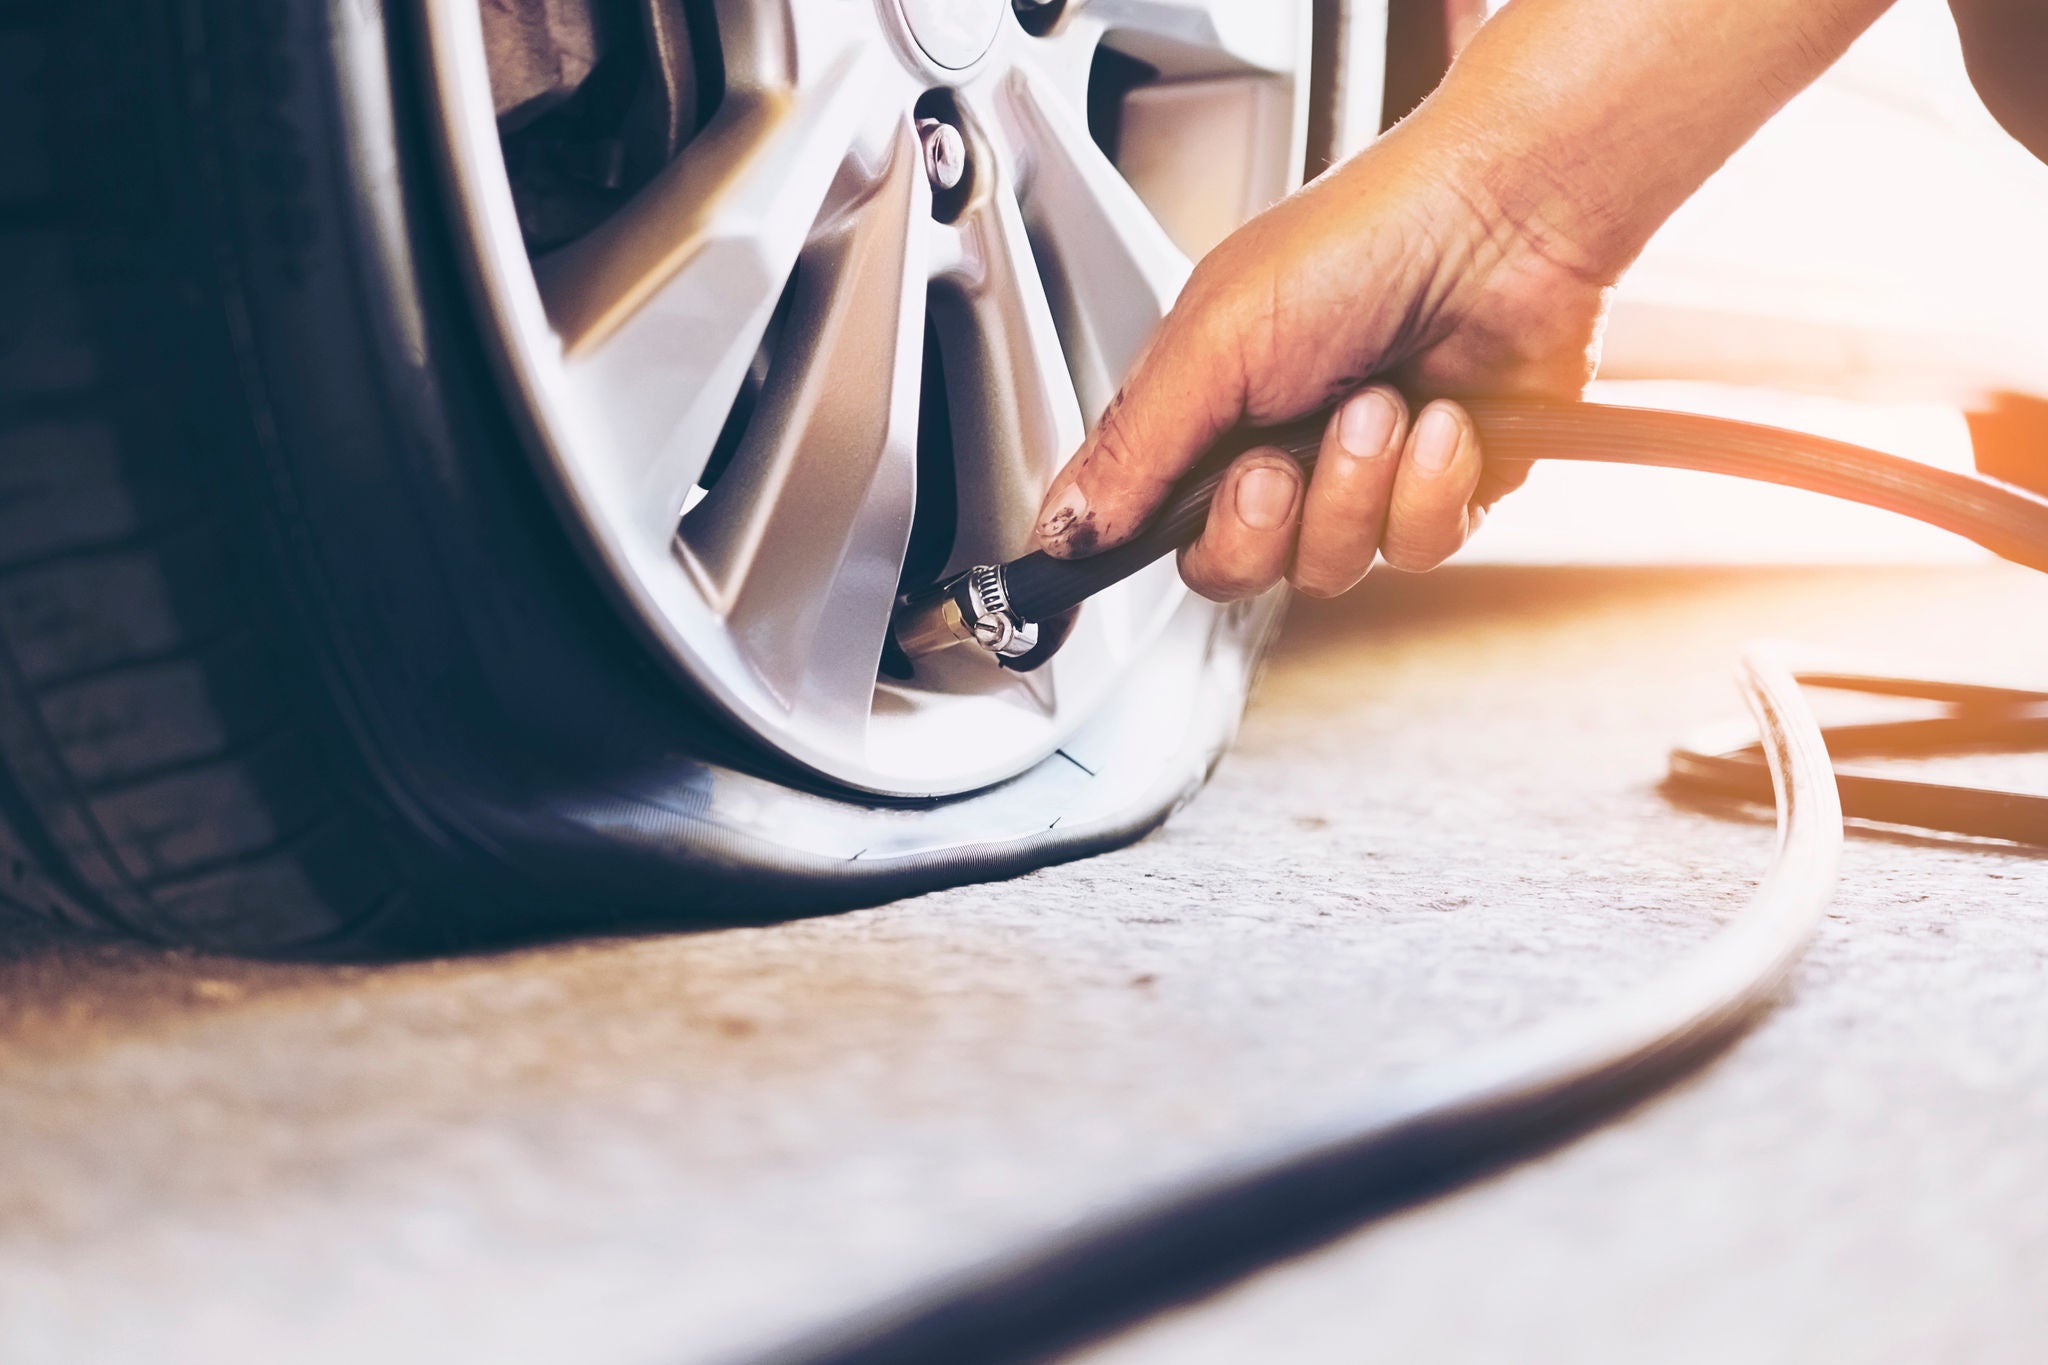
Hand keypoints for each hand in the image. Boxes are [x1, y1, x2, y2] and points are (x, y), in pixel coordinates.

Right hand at [1033, 103, 1612, 597]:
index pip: (1148, 521)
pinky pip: (1417, 549)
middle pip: (1235, 567)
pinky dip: (1430, 487)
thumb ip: (1133, 446)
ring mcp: (1361, 477)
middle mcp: (1278, 449)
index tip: (1139, 538)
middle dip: (1261, 521)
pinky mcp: (1441, 493)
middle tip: (1279, 459)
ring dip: (1356, 488)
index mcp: (1206, 409)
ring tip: (1380, 406)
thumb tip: (1061, 526)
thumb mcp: (1213, 340)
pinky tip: (1442, 422)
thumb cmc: (1363, 242)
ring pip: (1331, 566)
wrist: (1507, 223)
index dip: (1141, 545)